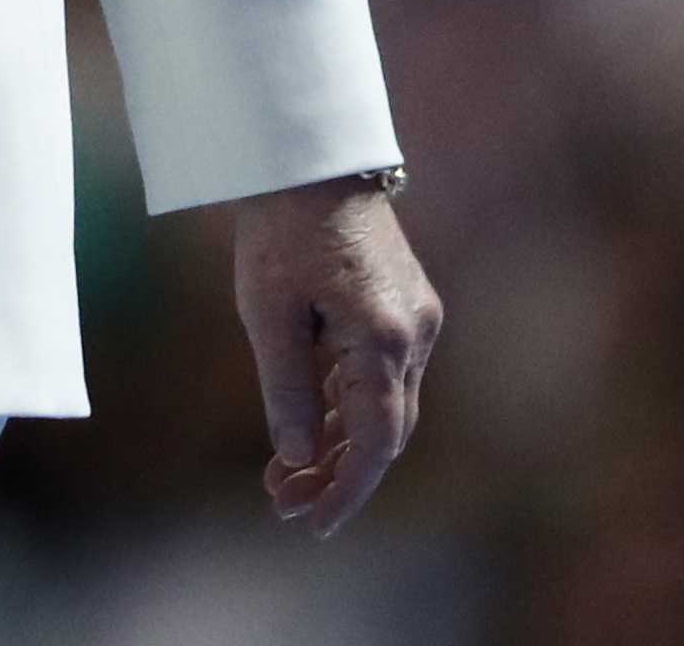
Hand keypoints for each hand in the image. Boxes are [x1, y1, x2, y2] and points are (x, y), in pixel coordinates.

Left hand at [232, 173, 437, 537]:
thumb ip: (286, 389)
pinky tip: (306, 428)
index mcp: (385, 336)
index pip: (376, 441)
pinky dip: (345, 407)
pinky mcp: (404, 307)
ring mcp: (415, 319)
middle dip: (336, 474)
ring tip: (282, 477)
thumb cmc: (282, 228)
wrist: (310, 158)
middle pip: (385, 430)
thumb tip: (296, 458)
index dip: (346, 489)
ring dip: (337, 443)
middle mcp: (415, 332)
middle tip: (282, 504)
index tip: (311, 524)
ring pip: (383, 406)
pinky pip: (380, 376)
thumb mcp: (268, 312)